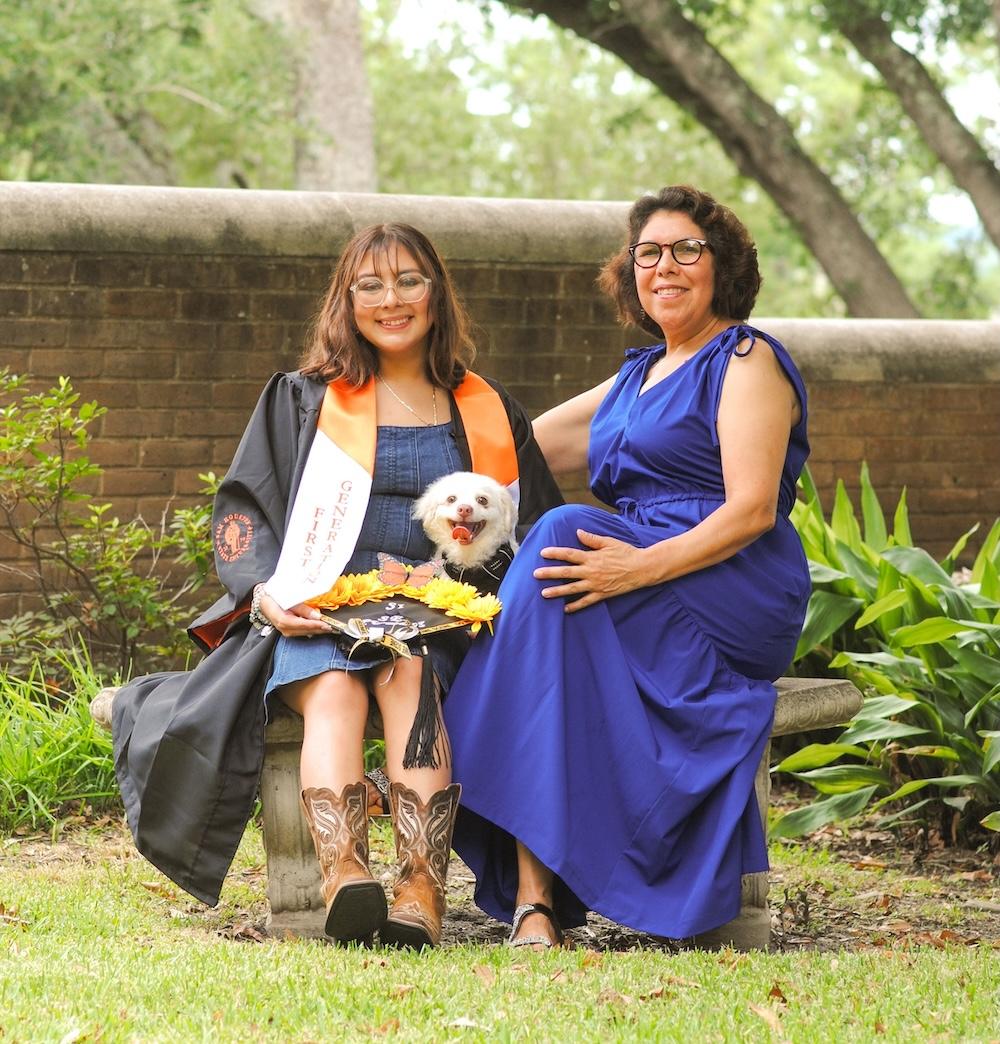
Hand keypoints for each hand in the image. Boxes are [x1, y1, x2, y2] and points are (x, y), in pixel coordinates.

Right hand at [260, 592, 334, 637]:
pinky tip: (321, 628)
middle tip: (334, 627)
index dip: (315, 625)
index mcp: (282, 620)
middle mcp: (284, 629)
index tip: (327, 624)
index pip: (302, 624)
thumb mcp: (289, 600)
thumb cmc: (275, 598)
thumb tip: (317, 616)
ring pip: (306, 633)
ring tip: (331, 628)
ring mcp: (287, 632)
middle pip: (306, 631)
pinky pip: (303, 632)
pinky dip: (313, 630)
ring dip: (318, 631)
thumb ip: (303, 609)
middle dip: (320, 629)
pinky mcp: (290, 632)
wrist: (265, 602)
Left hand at [533, 529, 651, 612]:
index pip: (569, 554)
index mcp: (592, 557)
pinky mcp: (602, 594)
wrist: (642, 569)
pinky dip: (576, 606)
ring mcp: (596, 584)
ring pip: (573, 589)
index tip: (543, 553)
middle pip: (566, 572)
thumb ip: (592, 539)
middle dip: (550, 573)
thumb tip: (578, 532)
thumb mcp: (609, 542)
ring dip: (557, 591)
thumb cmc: (626, 553)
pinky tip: (565, 609)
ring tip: (544, 594)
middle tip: (535, 575)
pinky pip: (586, 602)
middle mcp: (591, 571)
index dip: (555, 553)